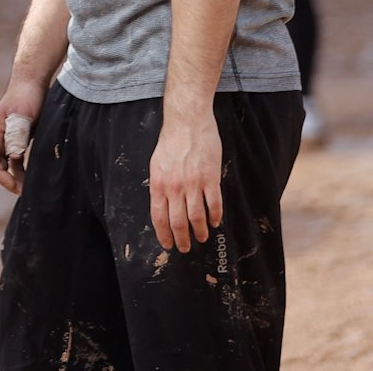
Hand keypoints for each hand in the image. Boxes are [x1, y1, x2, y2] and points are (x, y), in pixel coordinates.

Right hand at [0, 81, 44, 193]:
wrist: (33, 82)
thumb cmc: (26, 97)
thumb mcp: (21, 116)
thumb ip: (17, 135)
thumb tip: (14, 157)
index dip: (0, 176)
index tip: (13, 186)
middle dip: (8, 180)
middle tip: (24, 192)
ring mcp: (7, 140)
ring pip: (8, 165)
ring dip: (16, 178)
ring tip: (29, 188)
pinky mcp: (19, 140)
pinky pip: (18, 160)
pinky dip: (23, 170)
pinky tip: (33, 177)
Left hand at [148, 108, 222, 252]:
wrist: (187, 123)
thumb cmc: (171, 143)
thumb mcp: (157, 165)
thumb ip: (160, 185)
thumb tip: (162, 205)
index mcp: (158, 184)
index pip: (158, 217)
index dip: (163, 234)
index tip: (168, 245)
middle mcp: (174, 187)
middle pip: (177, 221)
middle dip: (181, 239)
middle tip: (185, 248)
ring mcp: (192, 183)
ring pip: (196, 217)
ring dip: (200, 231)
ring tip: (202, 237)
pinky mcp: (210, 178)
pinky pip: (213, 204)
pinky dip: (215, 216)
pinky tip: (215, 222)